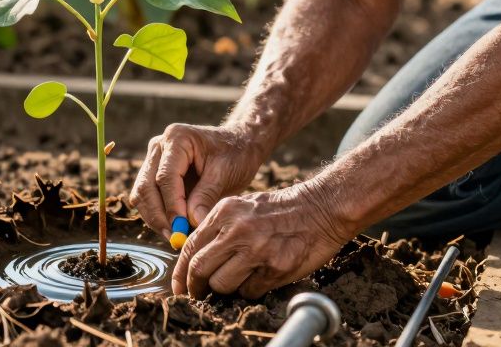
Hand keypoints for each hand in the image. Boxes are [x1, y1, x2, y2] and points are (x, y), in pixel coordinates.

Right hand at [129, 123, 267, 238]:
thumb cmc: (235, 154)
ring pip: (142, 194)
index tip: (181, 228)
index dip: (172, 205)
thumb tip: (191, 223)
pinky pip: (148, 197)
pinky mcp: (155, 172)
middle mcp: (159, 146)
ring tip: (176, 236)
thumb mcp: (225, 173)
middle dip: (158, 215)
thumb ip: (206, 196)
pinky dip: (158, 214)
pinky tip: (175, 228)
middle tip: (174, 238)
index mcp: (177, 138)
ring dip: (155, 218)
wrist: (239, 145)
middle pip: (146, 186)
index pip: (165, 177)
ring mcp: (155, 159)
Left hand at [173, 181, 352, 298]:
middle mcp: (237, 231)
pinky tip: (261, 275)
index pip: (190, 248)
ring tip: (238, 279)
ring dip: (225, 289)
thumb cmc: (279, 209)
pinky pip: (249, 291)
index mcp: (224, 213)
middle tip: (198, 294)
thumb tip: (194, 259)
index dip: (181, 272)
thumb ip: (217, 229)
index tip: (180, 285)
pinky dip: (250, 290)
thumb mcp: (242, 207)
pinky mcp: (275, 268)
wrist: (320, 208)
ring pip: (222, 285)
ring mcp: (256, 250)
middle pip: (200, 269)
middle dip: (195, 287)